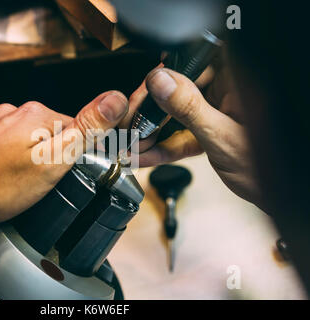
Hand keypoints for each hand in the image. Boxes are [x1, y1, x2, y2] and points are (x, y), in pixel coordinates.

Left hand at [0, 91, 127, 227]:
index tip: (66, 173)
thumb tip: (113, 100)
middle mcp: (12, 112)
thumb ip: (85, 130)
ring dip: (28, 159)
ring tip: (18, 184)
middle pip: (50, 133)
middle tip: (41, 184)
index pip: (76, 128)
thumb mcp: (52, 162)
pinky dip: (7, 161)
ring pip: (25, 140)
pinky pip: (3, 146)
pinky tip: (0, 179)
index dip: (77, 153)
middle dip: (51, 157)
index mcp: (37, 115)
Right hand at [120, 66, 261, 207]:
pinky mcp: (206, 130)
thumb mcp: (220, 135)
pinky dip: (162, 146)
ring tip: (134, 142)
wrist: (270, 196)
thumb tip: (161, 81)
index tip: (150, 81)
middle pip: (180, 85)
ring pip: (174, 111)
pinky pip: (179, 133)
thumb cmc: (264, 167)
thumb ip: (189, 107)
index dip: (172, 64)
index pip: (199, 57)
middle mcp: (225, 93)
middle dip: (152, 105)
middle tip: (134, 118)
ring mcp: (214, 112)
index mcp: (237, 83)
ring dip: (152, 129)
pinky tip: (145, 155)